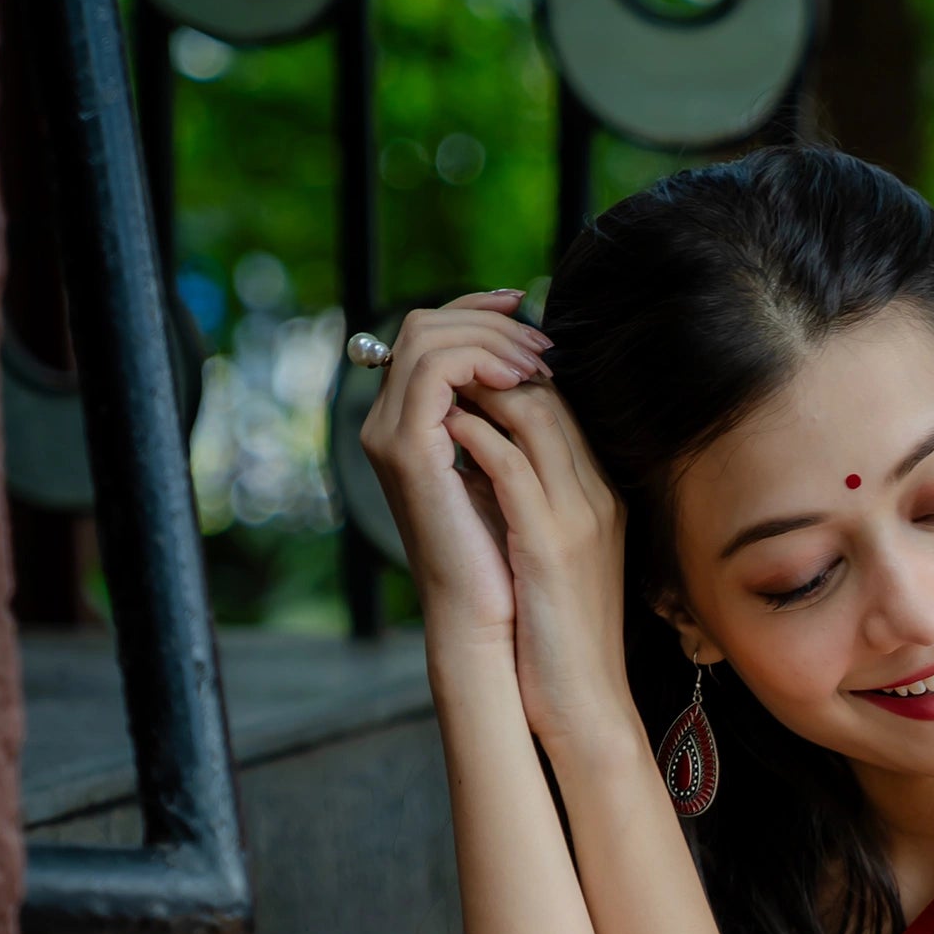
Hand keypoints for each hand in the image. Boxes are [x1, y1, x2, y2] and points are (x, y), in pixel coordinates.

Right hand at [359, 292, 547, 650]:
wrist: (491, 622)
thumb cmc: (510, 561)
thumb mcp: (512, 472)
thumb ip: (507, 418)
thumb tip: (535, 364)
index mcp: (412, 426)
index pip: (433, 337)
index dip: (479, 313)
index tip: (531, 311)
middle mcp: (390, 424)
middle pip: (427, 325)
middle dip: (490, 323)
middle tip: (543, 346)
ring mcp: (391, 435)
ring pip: (427, 335)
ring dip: (490, 338)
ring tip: (538, 363)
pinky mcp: (406, 451)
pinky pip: (434, 370)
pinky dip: (478, 360)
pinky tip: (521, 379)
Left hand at [428, 377, 638, 765]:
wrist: (584, 703)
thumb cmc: (557, 637)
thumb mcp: (547, 554)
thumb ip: (527, 502)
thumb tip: (479, 459)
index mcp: (600, 496)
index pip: (560, 402)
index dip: (510, 373)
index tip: (463, 372)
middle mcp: (598, 495)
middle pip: (551, 392)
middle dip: (491, 367)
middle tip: (442, 367)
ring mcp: (580, 515)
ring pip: (535, 412)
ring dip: (479, 388)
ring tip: (438, 390)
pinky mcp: (552, 543)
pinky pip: (510, 463)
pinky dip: (474, 435)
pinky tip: (442, 430)